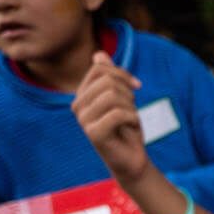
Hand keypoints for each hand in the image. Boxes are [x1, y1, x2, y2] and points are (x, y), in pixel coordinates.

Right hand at [72, 51, 147, 182]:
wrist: (131, 159)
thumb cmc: (126, 128)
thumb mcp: (122, 98)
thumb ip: (110, 77)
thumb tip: (99, 54)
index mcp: (82, 94)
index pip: (99, 68)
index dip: (122, 73)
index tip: (136, 86)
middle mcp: (77, 106)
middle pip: (107, 81)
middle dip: (128, 92)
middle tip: (132, 108)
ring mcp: (83, 120)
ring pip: (113, 96)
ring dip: (131, 106)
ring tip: (130, 118)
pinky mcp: (93, 134)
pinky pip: (118, 114)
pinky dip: (133, 119)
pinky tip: (132, 128)